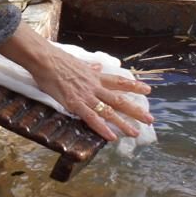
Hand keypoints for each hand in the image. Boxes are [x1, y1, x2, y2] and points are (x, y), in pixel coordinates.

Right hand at [0, 27, 153, 140]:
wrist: (45, 59)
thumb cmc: (57, 60)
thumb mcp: (78, 62)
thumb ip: (89, 68)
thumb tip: (97, 67)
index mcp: (95, 76)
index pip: (119, 81)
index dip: (134, 86)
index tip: (148, 90)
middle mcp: (94, 86)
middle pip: (119, 99)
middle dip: (135, 110)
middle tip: (150, 119)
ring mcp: (86, 96)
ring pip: (109, 111)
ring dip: (123, 123)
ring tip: (135, 133)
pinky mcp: (74, 103)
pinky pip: (91, 118)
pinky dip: (103, 128)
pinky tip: (112, 137)